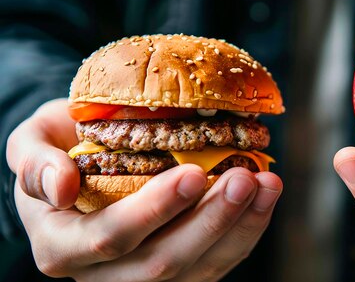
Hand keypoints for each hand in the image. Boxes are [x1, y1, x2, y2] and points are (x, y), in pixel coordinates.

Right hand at [8, 99, 282, 280]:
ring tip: (267, 184)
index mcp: (61, 247)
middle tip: (244, 178)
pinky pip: (217, 263)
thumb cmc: (58, 148)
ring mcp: (143, 278)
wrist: (79, 164)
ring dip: (239, 228)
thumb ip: (35, 163)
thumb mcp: (30, 142)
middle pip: (163, 263)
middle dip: (210, 221)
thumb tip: (59, 186)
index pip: (111, 237)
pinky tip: (265, 196)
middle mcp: (102, 275)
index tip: (193, 173)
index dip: (154, 210)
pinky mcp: (179, 271)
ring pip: (198, 270)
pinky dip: (247, 231)